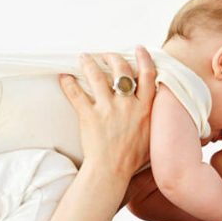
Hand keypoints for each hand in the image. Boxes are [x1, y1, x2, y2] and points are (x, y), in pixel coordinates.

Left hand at [58, 46, 156, 181]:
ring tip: (84, 57)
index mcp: (145, 108)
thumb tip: (158, 105)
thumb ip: (154, 117)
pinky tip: (63, 76)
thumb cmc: (133, 159)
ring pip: (97, 76)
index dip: (144, 58)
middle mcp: (128, 104)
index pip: (148, 75)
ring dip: (89, 63)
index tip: (139, 49)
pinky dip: (68, 83)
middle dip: (113, 57)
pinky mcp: (89, 115)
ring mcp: (108, 108)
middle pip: (122, 70)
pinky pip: (76, 94)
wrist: (112, 171)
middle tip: (107, 54)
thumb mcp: (153, 136)